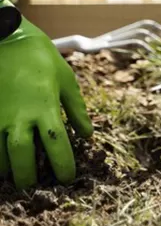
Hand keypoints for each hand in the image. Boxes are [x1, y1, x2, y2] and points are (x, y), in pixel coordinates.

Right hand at [0, 17, 92, 188]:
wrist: (6, 39)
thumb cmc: (41, 57)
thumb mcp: (66, 80)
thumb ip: (76, 109)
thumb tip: (87, 134)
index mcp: (45, 108)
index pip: (57, 145)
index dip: (63, 165)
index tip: (66, 178)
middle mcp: (19, 117)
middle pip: (22, 157)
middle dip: (27, 176)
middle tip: (32, 186)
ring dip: (5, 168)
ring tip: (12, 176)